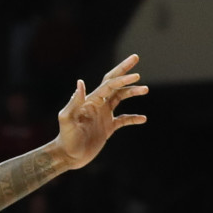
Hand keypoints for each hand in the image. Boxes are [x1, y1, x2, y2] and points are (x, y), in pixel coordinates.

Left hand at [53, 54, 147, 169]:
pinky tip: (143, 118)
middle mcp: (97, 104)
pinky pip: (123, 119)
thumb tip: (80, 83)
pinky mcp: (107, 127)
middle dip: (124, 70)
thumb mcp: (67, 119)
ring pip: (120, 98)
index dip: (122, 79)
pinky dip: (133, 117)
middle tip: (135, 57)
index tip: (136, 76)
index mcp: (90, 101)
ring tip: (146, 89)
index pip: (108, 85)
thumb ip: (74, 102)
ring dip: (132, 92)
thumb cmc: (66, 138)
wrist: (68, 155)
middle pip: (113, 83)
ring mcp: (103, 115)